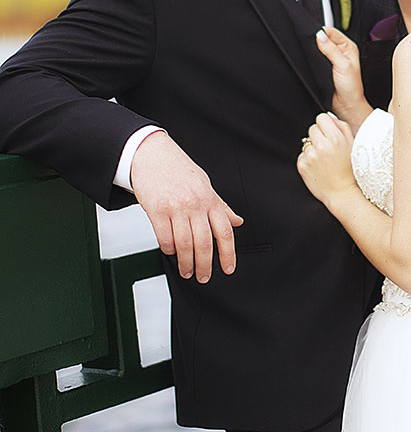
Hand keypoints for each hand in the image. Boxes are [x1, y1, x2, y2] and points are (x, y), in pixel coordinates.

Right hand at [130, 131, 243, 282]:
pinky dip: (168, 249)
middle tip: (203, 277)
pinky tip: (170, 253)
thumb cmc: (178, 169)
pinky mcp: (157, 209)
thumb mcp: (205, 184)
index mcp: (210, 198)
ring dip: (186, 262)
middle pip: (204, 243)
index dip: (228, 253)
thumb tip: (237, 221)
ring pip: (184, 244)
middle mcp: (195, 204)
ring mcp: (176, 207)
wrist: (151, 154)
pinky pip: (164, 237)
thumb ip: (220, 206)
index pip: (224, 231)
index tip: (228, 268)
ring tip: (186, 271)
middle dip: (205, 265)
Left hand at [297, 112, 357, 209]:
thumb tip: (328, 117)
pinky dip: (308, 159)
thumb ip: (341, 126)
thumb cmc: (349, 169)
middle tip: (327, 149)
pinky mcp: (302, 165)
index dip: (325, 125)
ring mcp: (310, 156)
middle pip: (312, 128)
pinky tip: (318, 167)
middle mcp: (321, 146)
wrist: (342, 193)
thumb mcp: (352, 145)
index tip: (328, 133)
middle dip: (319, 136)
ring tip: (324, 160)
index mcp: (335, 138)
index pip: (321, 118)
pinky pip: (302, 155)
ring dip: (313, 148)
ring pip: (306, 142)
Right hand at [316, 27, 371, 130]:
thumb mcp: (343, 66)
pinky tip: (309, 61)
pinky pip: (314, 59)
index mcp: (348, 47)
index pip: (332, 32)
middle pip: (324, 39)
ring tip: (309, 54)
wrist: (346, 105)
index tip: (312, 34)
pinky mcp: (323, 68)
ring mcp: (331, 59)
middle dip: (316, 40)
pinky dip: (310, 59)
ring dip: (312, 50)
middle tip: (309, 44)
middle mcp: (340, 51)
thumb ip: (331, 50)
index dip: (322, 32)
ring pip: (318, 48)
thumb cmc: (351, 88)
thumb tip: (320, 36)